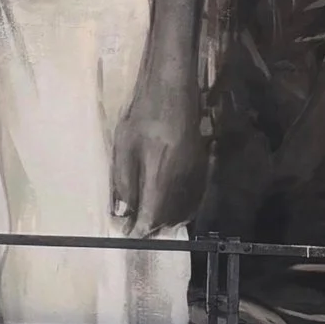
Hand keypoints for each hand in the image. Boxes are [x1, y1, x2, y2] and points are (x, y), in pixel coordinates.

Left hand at [110, 57, 206, 234]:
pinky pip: (192, 199)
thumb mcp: (124, 148)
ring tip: (147, 214)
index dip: (139, 230)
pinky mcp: (202, 168)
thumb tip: (122, 215)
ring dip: (166, 219)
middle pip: (170, 219)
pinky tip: (166, 203)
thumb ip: (124, 183)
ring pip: (183, 211)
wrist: (172, 91)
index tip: (127, 232)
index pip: (152, 217)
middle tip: (133, 223)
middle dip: (152, 226)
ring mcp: (196, 176)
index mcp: (161, 177)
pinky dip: (179, 208)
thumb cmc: (142, 117)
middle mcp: (183, 182)